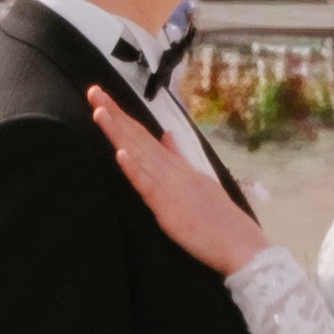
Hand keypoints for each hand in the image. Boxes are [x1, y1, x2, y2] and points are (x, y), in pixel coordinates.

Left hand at [87, 87, 265, 275]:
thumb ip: (179, 158)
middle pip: (137, 137)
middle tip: (93, 91)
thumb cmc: (218, 218)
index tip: (103, 99)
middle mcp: (170, 169)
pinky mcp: (167, 207)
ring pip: (138, 154)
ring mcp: (168, 185)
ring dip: (119, 132)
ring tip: (100, 111)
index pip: (144, 136)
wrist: (239, 242)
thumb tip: (167, 136)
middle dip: (114, 114)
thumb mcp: (197, 180)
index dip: (122, 117)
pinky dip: (134, 168)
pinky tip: (121, 153)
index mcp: (175, 165)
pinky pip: (147, 186)